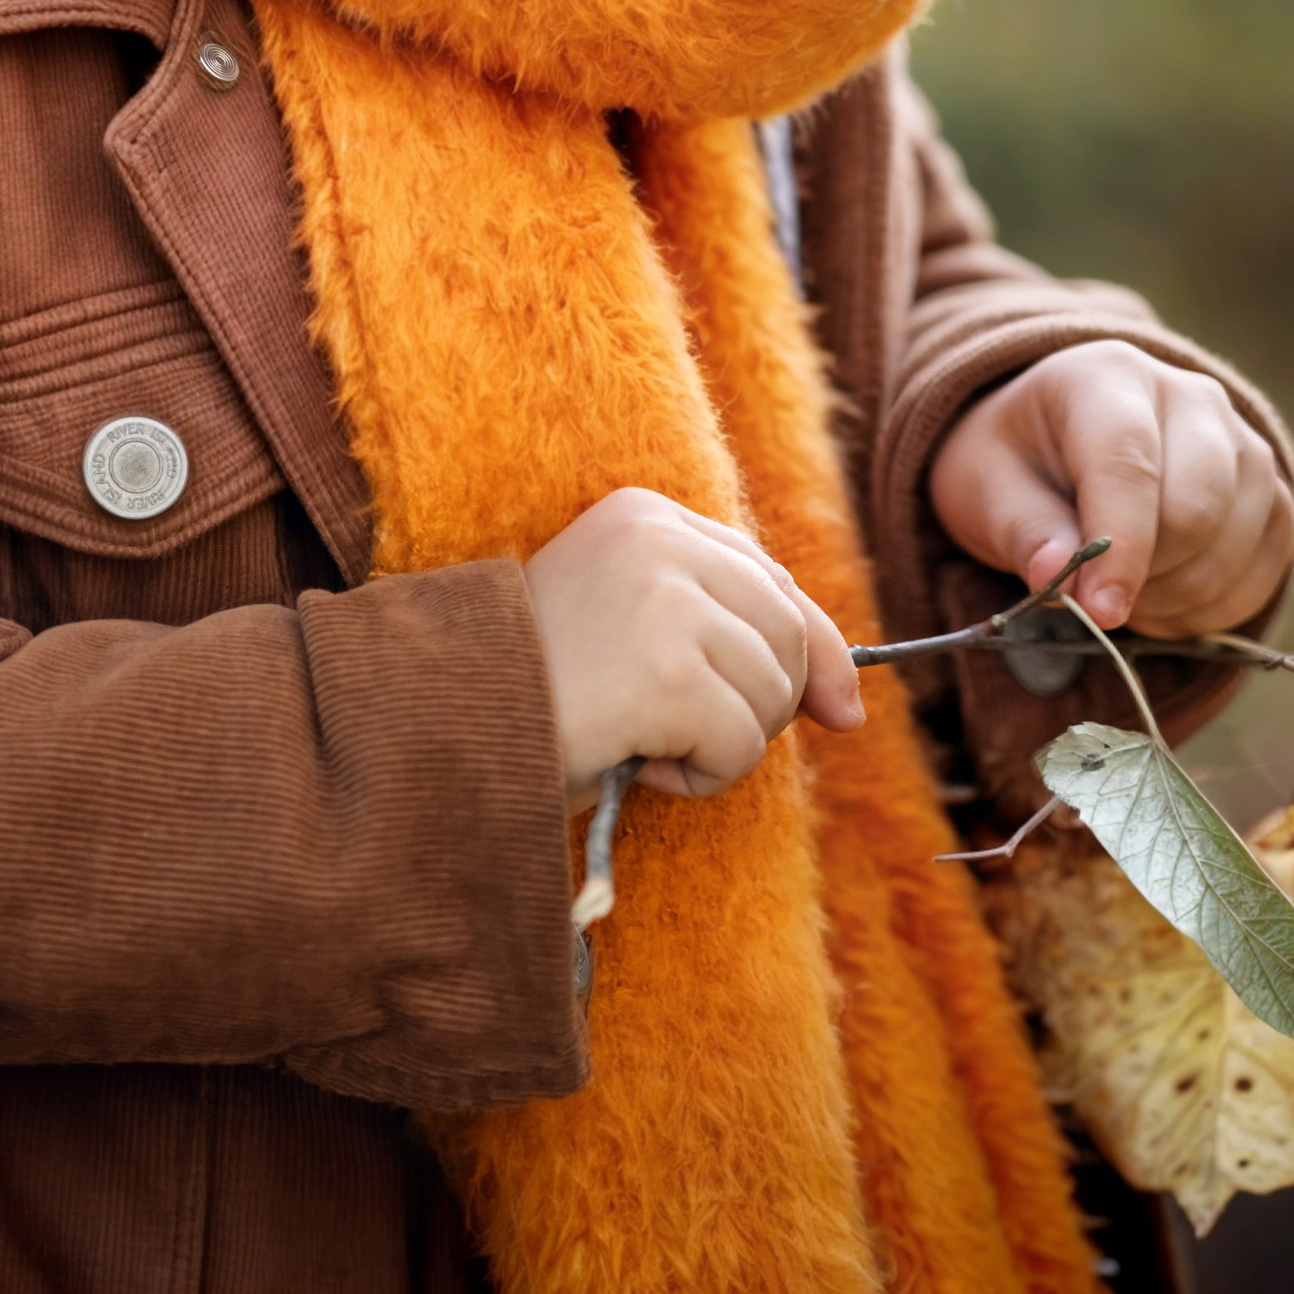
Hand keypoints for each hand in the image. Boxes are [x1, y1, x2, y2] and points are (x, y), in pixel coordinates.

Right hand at [520, 486, 862, 808]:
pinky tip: (638, 766)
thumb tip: (854, 706)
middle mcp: (657, 538)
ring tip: (648, 745)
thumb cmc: (535, 692)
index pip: (771, 577)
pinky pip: (739, 744)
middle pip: (786, 632)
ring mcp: (661, 598)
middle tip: (687, 737)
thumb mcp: (637, 636)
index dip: (809, 650)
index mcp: (644, 514)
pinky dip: (703, 779)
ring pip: (771, 691)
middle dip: (762, 705)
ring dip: (727, 744)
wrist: (439, 726)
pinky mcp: (664, 667)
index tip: (837, 710)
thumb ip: (732, 637)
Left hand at [927, 344, 1293, 638]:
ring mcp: (1241, 439)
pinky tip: (1168, 602)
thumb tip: (1055, 577)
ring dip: (1182, 597)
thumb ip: (1021, 532)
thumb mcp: (985, 489)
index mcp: (1105, 376)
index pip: (1128, 462)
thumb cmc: (1018, 464)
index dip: (1120, 548)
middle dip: (1148, 577)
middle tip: (1098, 600)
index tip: (1100, 612)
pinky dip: (1218, 605)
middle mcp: (1189, 395)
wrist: (1062, 442)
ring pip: (1238, 542)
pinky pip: (1269, 563)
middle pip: (1198, 508)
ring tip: (1127, 596)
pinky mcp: (1272, 488)